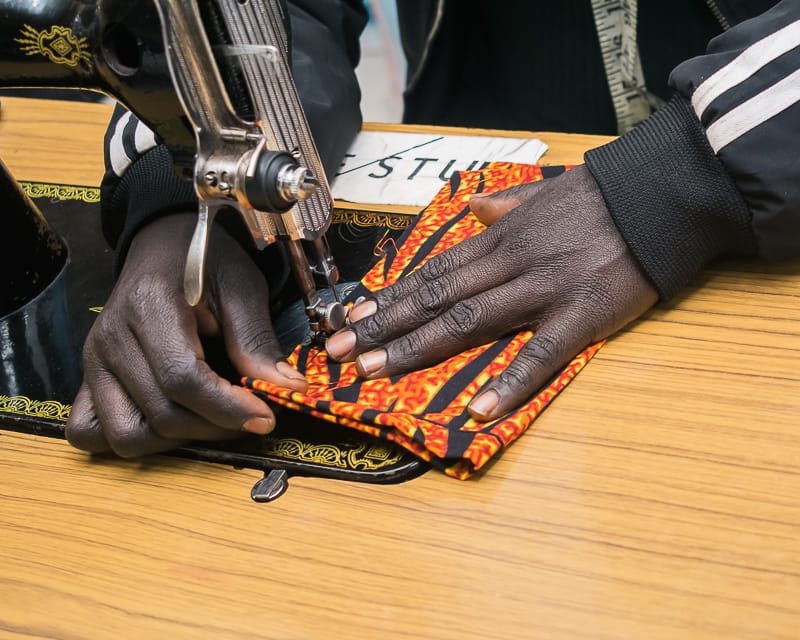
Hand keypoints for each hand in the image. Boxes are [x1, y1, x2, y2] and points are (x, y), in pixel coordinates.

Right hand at [65, 212, 307, 457]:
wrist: (164, 242)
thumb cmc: (204, 260)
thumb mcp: (242, 287)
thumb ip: (257, 340)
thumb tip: (288, 390)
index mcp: (148, 306)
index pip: (182, 378)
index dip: (228, 408)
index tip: (265, 418)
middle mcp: (111, 339)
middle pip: (160, 413)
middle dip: (215, 426)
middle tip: (250, 416)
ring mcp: (94, 363)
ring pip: (126, 435)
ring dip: (177, 441)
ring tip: (212, 419)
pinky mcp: (89, 379)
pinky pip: (91, 433)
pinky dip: (132, 439)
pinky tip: (168, 423)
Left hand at [325, 165, 657, 420]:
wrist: (657, 195)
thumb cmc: (600, 197)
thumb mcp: (543, 193)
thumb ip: (505, 205)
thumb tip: (474, 207)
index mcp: (499, 239)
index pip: (433, 271)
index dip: (390, 296)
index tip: (352, 317)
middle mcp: (509, 264)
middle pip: (436, 298)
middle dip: (383, 326)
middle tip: (340, 351)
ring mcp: (543, 290)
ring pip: (468, 321)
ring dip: (417, 348)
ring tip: (375, 372)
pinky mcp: (580, 316)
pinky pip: (540, 353)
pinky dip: (509, 381)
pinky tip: (479, 407)